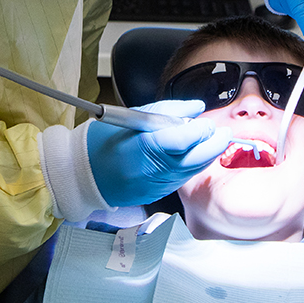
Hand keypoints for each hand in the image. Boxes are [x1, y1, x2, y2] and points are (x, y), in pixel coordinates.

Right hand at [87, 100, 230, 206]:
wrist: (81, 176)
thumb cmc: (100, 143)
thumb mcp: (131, 116)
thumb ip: (167, 111)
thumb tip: (195, 108)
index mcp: (143, 147)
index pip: (184, 139)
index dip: (201, 130)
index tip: (207, 122)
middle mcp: (152, 170)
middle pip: (196, 158)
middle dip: (214, 144)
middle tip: (222, 132)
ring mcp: (156, 185)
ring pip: (193, 170)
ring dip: (206, 155)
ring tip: (210, 140)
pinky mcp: (157, 194)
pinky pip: (182, 178)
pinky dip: (191, 165)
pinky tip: (192, 154)